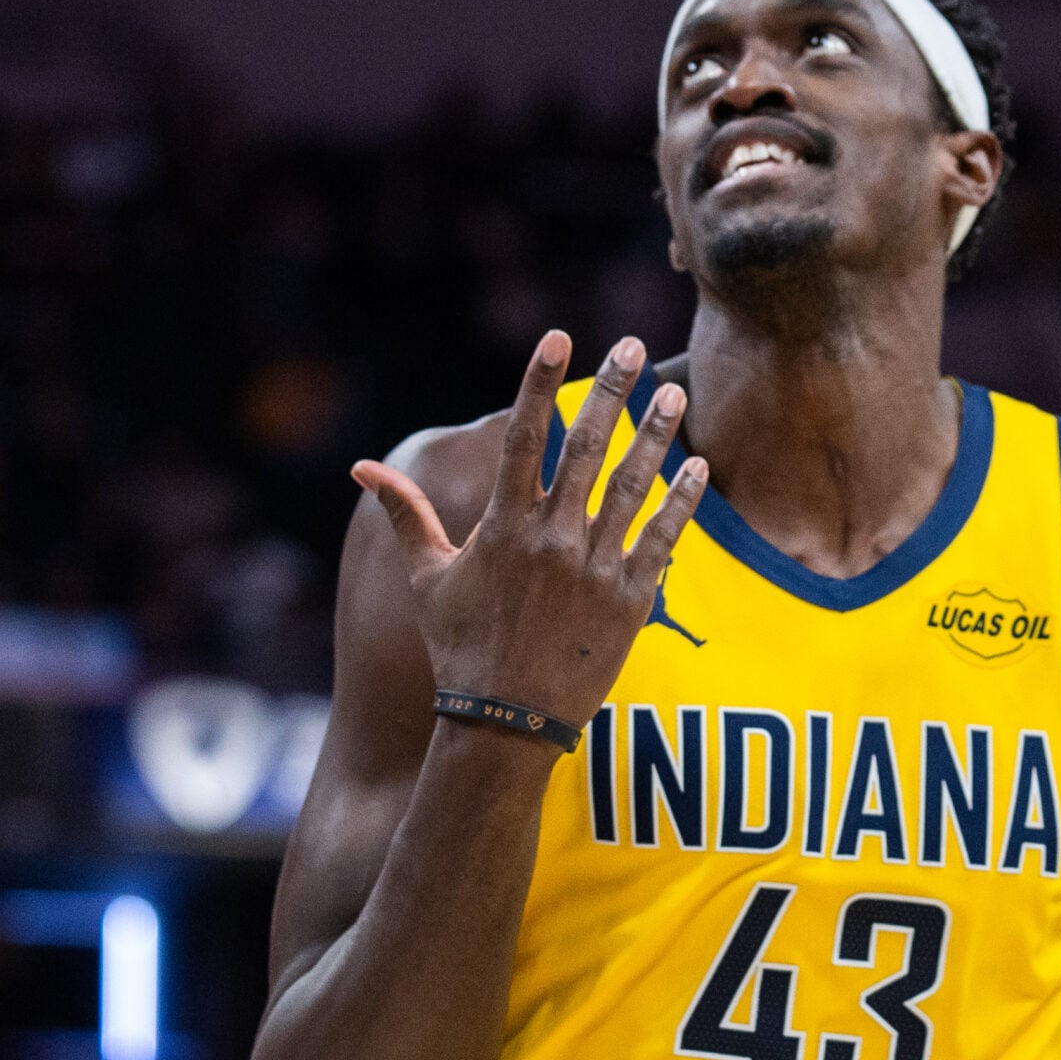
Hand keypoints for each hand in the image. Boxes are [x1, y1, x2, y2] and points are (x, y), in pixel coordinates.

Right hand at [351, 332, 707, 729]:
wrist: (506, 723)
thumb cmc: (461, 648)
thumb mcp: (427, 578)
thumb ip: (406, 515)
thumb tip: (362, 467)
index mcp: (504, 527)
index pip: (523, 437)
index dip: (538, 383)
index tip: (557, 336)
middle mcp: (553, 539)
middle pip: (588, 447)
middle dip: (611, 390)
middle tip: (629, 345)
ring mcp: (595, 568)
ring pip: (633, 486)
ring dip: (656, 434)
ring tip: (675, 393)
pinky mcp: (631, 600)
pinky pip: (663, 539)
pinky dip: (682, 501)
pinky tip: (697, 466)